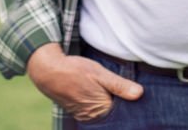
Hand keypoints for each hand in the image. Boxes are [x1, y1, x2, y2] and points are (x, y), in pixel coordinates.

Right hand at [27, 43, 143, 121]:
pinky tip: (100, 91)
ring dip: (110, 101)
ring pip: (105, 111)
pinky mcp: (79, 111)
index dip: (131, 102)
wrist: (48, 70)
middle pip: (114, 113)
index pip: (124, 112)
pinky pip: (95, 110)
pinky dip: (100, 102)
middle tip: (125, 88)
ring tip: (112, 88)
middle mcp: (93, 118)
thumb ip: (119, 85)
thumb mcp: (100, 73)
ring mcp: (85, 116)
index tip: (137, 93)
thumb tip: (140, 94)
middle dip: (121, 102)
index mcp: (101, 110)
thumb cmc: (74, 70)